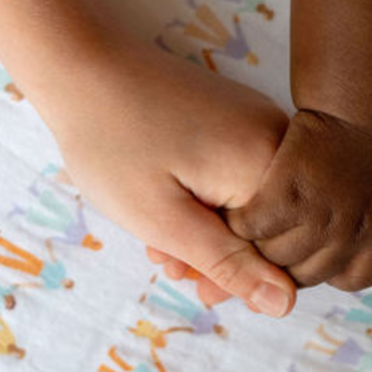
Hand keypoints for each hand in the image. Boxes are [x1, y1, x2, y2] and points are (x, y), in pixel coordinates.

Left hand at [40, 41, 295, 316]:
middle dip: (222, 255)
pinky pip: (238, 176)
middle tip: (174, 268)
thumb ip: (229, 264)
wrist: (85, 66)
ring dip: (209, 230)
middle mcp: (277, 140)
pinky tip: (170, 209)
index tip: (201, 288)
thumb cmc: (115, 145)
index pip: (284, 246)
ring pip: (249, 203)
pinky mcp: (238, 119)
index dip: (245, 277)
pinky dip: (207, 200)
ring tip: (161, 244)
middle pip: (268, 223)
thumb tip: (286, 305)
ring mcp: (258, 124)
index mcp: (267, 164)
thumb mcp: (165, 220)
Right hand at [226, 110, 371, 290]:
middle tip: (267, 240)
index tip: (308, 249)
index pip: (349, 280)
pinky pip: (251, 228)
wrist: (357, 101)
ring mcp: (322, 216)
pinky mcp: (287, 195)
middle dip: (283, 259)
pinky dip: (238, 222)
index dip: (326, 267)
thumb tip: (341, 273)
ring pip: (273, 255)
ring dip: (256, 243)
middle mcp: (354, 234)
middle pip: (304, 274)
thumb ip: (370, 238)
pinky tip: (236, 210)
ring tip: (249, 226)